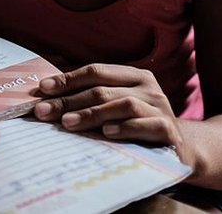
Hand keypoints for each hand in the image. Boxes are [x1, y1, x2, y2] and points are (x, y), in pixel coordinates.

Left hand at [33, 64, 193, 164]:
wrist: (180, 151)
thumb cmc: (137, 126)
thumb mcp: (115, 107)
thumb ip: (89, 99)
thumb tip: (45, 97)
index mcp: (133, 75)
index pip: (95, 71)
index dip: (67, 79)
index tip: (41, 89)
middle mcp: (148, 87)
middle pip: (102, 90)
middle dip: (68, 100)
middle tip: (42, 111)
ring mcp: (161, 107)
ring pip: (122, 104)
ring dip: (91, 114)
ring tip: (67, 122)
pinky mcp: (169, 130)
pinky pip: (146, 125)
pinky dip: (125, 127)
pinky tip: (106, 132)